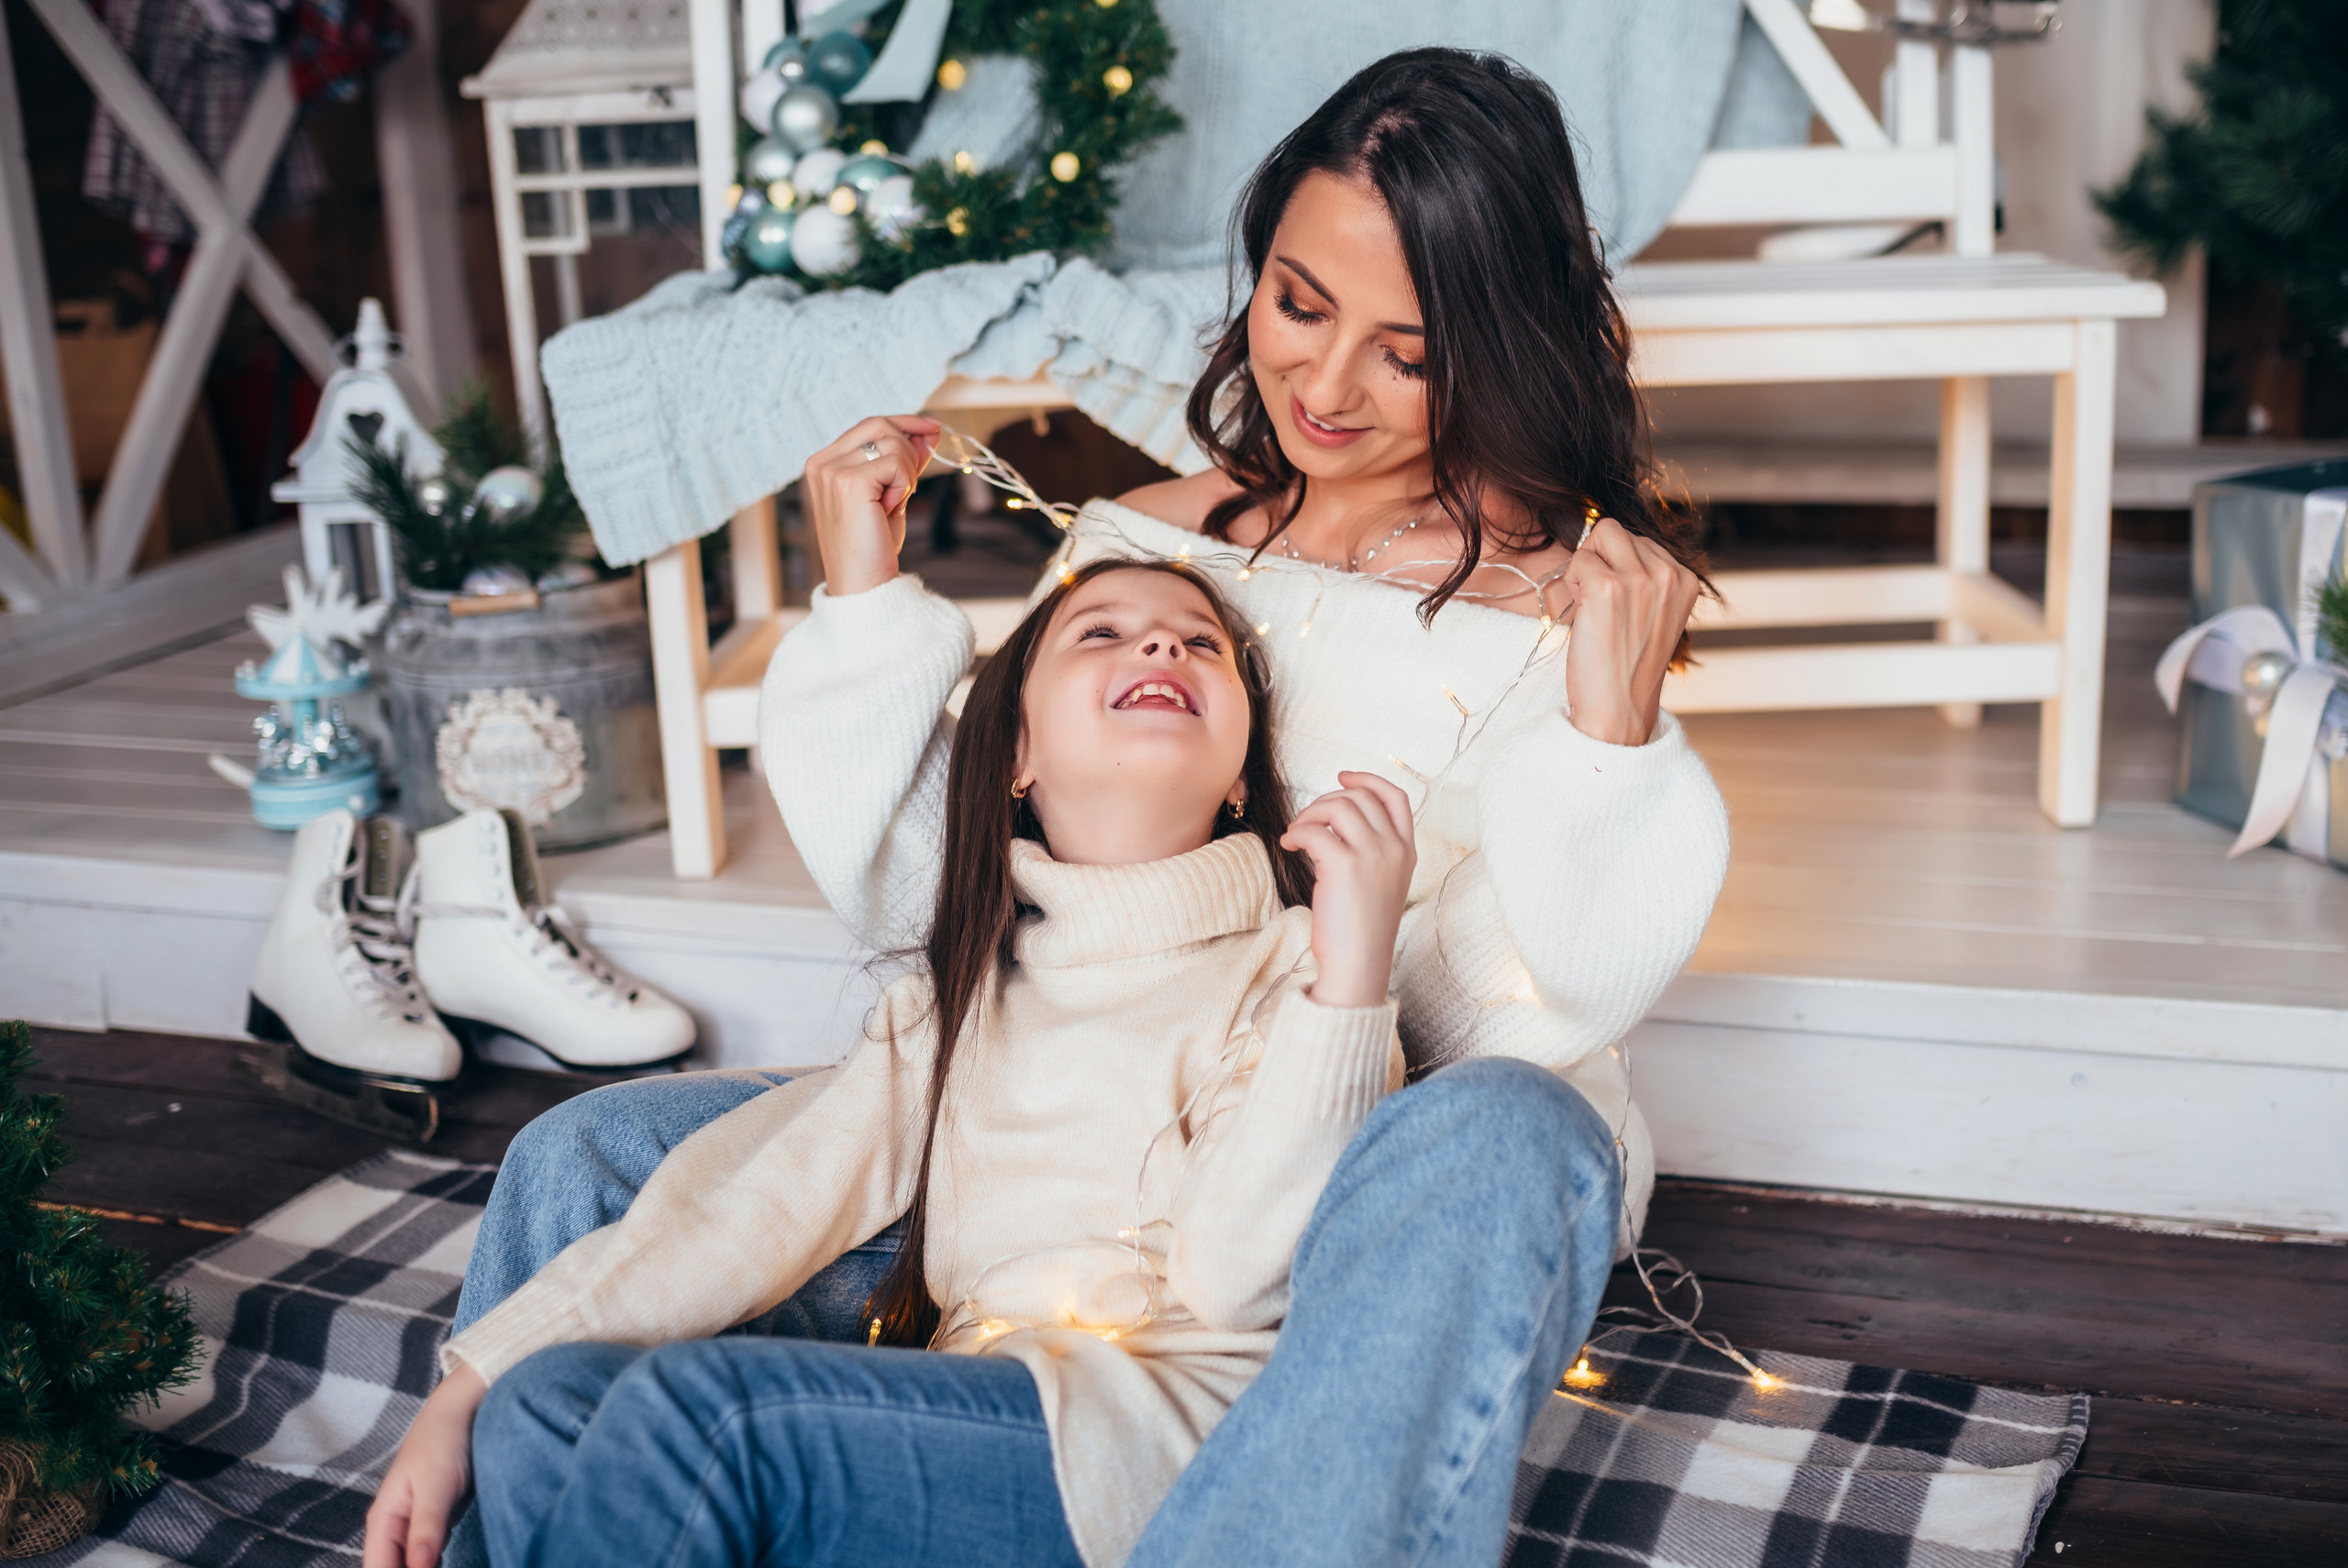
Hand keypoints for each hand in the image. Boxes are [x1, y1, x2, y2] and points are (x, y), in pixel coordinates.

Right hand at [365, 1361, 487, 1567]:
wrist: (463, 1412)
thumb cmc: (443, 1443)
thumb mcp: (436, 1487)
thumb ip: (426, 1529)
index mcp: (383, 1520)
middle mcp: (393, 1527)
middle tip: (442, 1566)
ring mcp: (413, 1527)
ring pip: (412, 1565)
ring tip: (448, 1565)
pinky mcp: (434, 1525)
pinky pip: (429, 1557)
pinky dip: (437, 1566)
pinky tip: (452, 1566)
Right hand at [802, 416, 942, 595]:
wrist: (864, 584)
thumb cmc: (874, 545)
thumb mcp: (891, 492)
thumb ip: (903, 461)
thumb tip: (928, 431)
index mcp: (824, 463)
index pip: (869, 425)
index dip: (904, 423)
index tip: (933, 427)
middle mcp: (822, 463)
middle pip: (880, 426)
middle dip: (909, 449)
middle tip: (910, 485)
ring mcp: (832, 471)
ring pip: (892, 442)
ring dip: (906, 473)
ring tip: (892, 504)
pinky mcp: (848, 482)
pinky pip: (896, 463)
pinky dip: (904, 485)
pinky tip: (890, 508)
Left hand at [1279, 771, 1415, 1008]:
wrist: (1359, 963)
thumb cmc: (1361, 929)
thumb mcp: (1380, 883)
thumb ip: (1372, 852)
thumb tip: (1334, 822)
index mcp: (1407, 851)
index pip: (1395, 797)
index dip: (1367, 779)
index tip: (1342, 777)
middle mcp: (1394, 848)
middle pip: (1360, 796)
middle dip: (1326, 800)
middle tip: (1307, 820)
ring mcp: (1373, 855)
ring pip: (1338, 805)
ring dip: (1309, 814)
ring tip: (1296, 834)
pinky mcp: (1346, 866)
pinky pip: (1315, 830)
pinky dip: (1297, 832)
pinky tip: (1289, 845)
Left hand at [1557, 517, 1700, 745]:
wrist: (1619, 708)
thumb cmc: (1628, 667)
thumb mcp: (1655, 616)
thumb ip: (1646, 580)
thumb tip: (1608, 540)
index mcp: (1686, 580)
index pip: (1641, 541)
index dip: (1618, 567)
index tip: (1618, 604)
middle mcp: (1669, 575)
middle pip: (1618, 531)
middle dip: (1600, 559)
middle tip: (1597, 601)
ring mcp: (1641, 579)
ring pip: (1600, 534)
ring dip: (1585, 565)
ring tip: (1590, 604)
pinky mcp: (1609, 587)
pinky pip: (1579, 559)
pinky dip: (1571, 582)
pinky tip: (1581, 612)